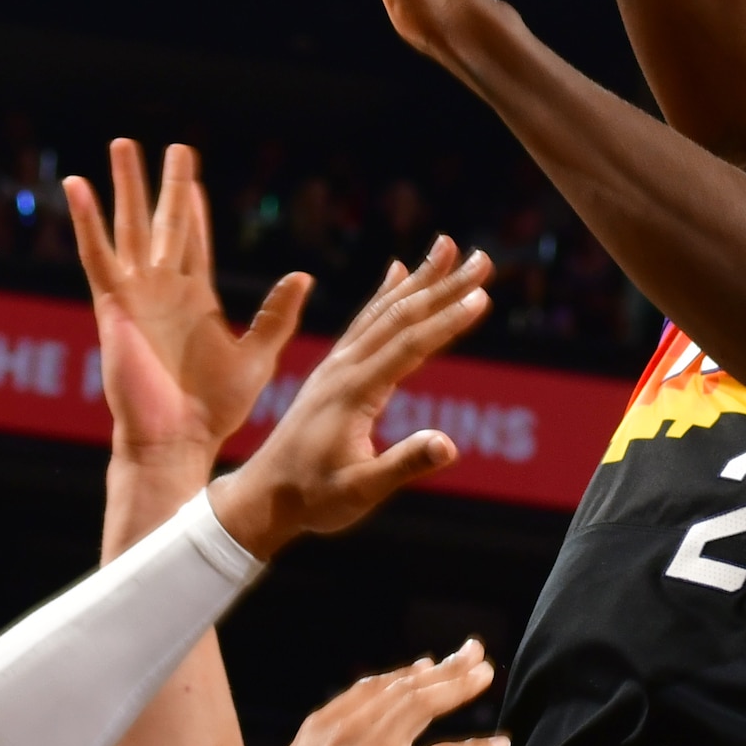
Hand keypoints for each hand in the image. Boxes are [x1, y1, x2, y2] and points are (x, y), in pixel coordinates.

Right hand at [65, 138, 303, 480]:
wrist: (177, 437)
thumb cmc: (215, 408)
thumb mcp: (258, 355)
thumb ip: (276, 315)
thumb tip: (303, 276)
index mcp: (195, 299)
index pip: (194, 241)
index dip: (194, 207)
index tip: (191, 178)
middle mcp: (163, 290)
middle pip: (163, 222)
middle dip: (164, 184)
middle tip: (167, 145)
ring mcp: (136, 294)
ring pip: (129, 226)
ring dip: (125, 187)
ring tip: (122, 144)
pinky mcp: (112, 304)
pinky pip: (96, 255)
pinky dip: (86, 220)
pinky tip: (78, 186)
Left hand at [206, 241, 489, 554]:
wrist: (263, 496)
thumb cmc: (313, 499)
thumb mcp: (361, 491)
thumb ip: (403, 465)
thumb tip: (448, 446)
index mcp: (354, 392)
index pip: (409, 346)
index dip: (447, 322)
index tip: (482, 297)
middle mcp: (344, 368)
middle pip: (401, 316)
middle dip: (444, 285)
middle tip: (482, 257)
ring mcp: (336, 365)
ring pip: (383, 311)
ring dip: (420, 279)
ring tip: (448, 247)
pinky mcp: (332, 371)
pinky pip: (364, 322)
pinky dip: (385, 294)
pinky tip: (397, 272)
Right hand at [238, 645, 505, 745]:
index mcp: (323, 726)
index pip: (374, 687)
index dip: (407, 674)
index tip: (431, 665)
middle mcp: (347, 730)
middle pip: (406, 687)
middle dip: (445, 668)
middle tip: (474, 654)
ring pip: (424, 706)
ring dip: (460, 687)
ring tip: (487, 675)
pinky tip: (500, 745)